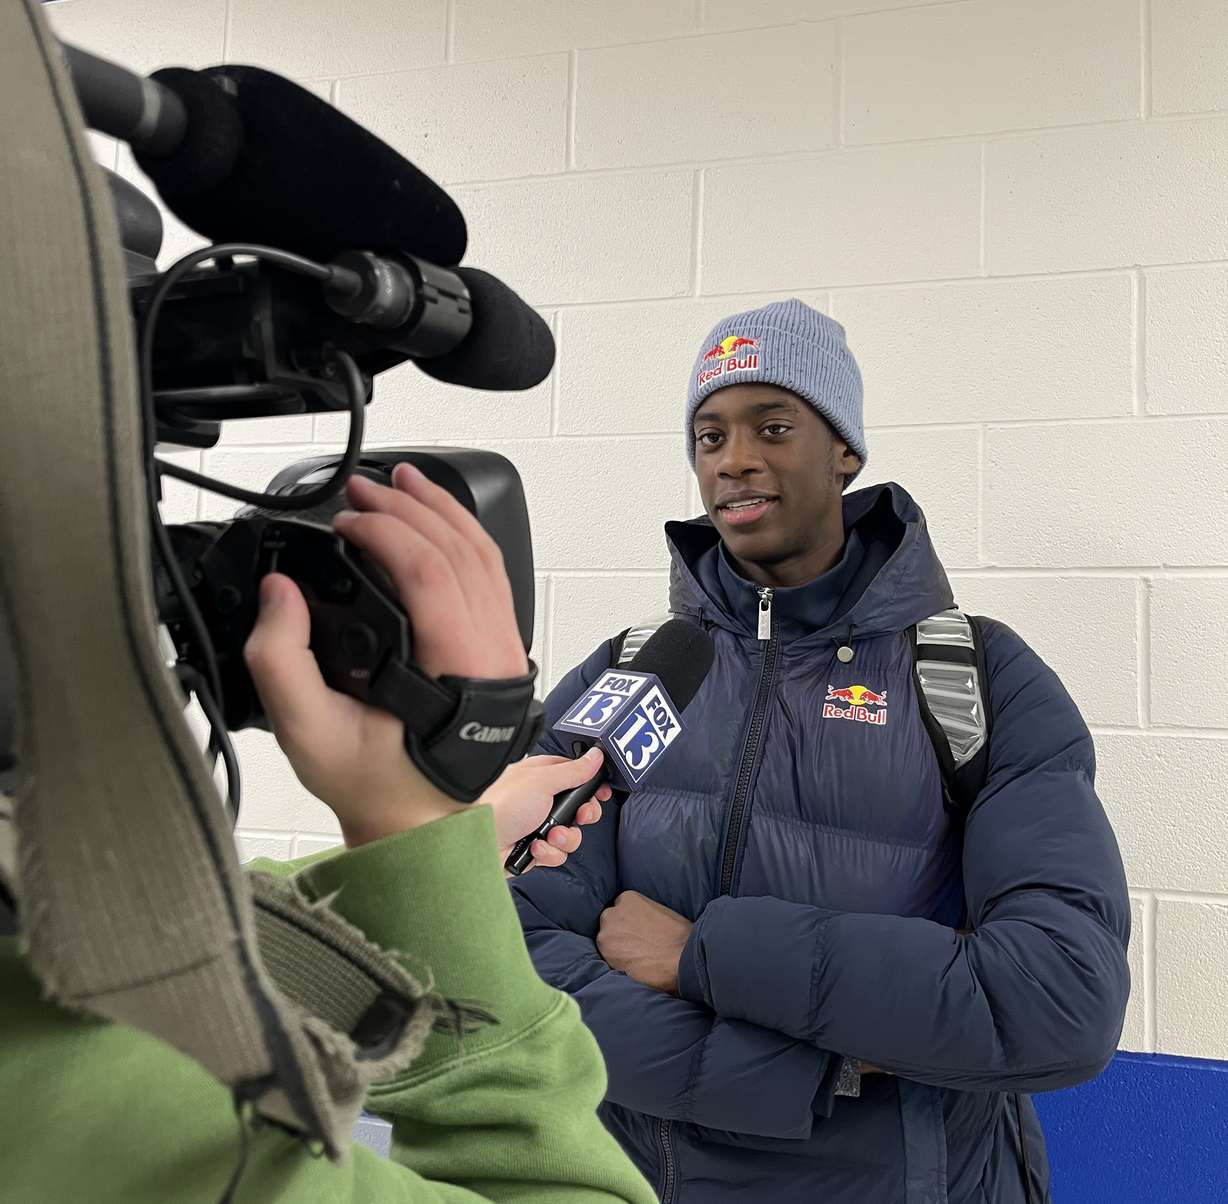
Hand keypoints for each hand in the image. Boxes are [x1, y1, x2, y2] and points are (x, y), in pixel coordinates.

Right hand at [244, 462, 527, 846]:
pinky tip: (435, 516)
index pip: (431, 572)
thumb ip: (281, 660)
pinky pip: (490, 574)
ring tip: (400, 482)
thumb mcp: (308, 733)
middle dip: (408, 508)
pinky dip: (462, 535)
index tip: (342, 524)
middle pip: (459, 551)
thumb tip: (280, 591)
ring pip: (483, 556)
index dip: (385, 533)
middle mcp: (493, 651)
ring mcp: (504, 647)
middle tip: (361, 491)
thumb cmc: (373, 781)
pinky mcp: (499, 645)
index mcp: (458, 668)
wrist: (420, 818)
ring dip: (441, 510)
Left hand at [478, 749, 610, 871]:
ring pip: (571, 834)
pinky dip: (549, 853)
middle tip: (580, 816)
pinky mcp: (534, 850)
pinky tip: (534, 849)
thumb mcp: (543, 782)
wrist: (477, 842)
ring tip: (549, 836)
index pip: (575, 775)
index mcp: (540, 776)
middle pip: (578, 807)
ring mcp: (537, 826)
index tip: (601, 792)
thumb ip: (574, 771)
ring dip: (564, 837)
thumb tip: (597, 755)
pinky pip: (557, 854)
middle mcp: (540, 800)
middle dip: (582, 815)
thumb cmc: (502, 805)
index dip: (591, 784)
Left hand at [597, 890, 692, 993]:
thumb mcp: (661, 911)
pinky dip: (616, 962)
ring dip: (616, 948)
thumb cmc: (679, 936)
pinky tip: (631, 966)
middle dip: (618, 932)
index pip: (620, 908)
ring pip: (606, 940)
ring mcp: (607, 933)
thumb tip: (639, 922)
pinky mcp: (606, 954)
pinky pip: (606, 957)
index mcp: (628, 898)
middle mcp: (613, 913)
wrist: (681, 958)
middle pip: (609, 922)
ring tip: (634, 957)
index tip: (635, 930)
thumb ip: (643, 913)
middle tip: (633, 944)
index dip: (627, 921)